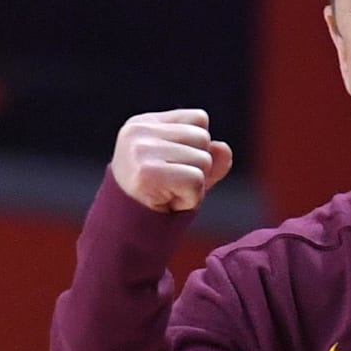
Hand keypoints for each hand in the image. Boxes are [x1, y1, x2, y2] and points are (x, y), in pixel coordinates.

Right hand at [110, 109, 232, 212]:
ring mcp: (139, 151)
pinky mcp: (146, 173)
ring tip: (168, 193)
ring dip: (195, 185)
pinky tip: (168, 203)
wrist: (127, 231)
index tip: (173, 166)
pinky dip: (191, 198)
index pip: (199, 119)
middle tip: (171, 184)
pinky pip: (196, 181)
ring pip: (203, 160)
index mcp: (144, 123)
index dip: (197, 147)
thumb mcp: (187, 170)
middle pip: (203, 138)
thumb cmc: (159, 196)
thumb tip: (223, 148)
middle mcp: (138, 132)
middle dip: (197, 166)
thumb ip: (211, 157)